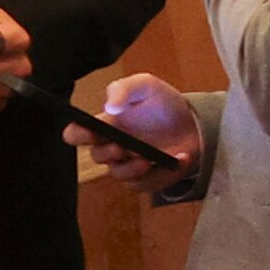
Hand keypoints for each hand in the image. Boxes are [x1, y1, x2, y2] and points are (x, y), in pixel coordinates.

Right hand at [77, 72, 206, 188]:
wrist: (193, 122)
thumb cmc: (162, 103)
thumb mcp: (145, 85)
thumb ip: (124, 89)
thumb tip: (110, 107)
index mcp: (105, 124)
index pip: (77, 133)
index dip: (76, 133)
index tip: (88, 130)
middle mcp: (112, 146)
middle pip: (97, 156)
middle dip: (107, 153)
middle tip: (121, 147)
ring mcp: (129, 164)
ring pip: (119, 174)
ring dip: (132, 169)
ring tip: (149, 159)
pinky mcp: (147, 178)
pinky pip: (146, 184)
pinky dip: (163, 173)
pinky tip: (179, 159)